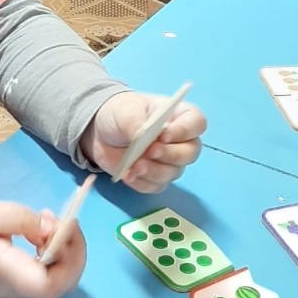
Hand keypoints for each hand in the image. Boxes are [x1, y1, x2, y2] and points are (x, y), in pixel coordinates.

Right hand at [0, 201, 84, 297]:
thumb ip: (26, 221)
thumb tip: (52, 230)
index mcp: (7, 273)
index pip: (48, 286)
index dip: (69, 260)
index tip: (65, 228)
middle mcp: (16, 290)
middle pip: (62, 285)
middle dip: (75, 251)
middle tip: (65, 220)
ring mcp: (17, 292)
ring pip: (59, 281)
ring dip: (67, 251)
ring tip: (52, 222)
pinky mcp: (18, 286)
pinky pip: (48, 275)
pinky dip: (57, 254)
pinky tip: (45, 233)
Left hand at [81, 91, 205, 192]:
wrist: (101, 132)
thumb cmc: (121, 113)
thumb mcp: (126, 110)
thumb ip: (136, 122)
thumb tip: (142, 136)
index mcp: (179, 115)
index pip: (196, 124)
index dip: (184, 131)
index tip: (163, 135)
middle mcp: (180, 140)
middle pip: (190, 153)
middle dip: (170, 155)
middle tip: (149, 152)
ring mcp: (169, 161)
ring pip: (173, 172)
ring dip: (154, 172)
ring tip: (134, 167)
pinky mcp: (155, 177)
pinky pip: (156, 186)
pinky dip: (142, 183)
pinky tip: (128, 175)